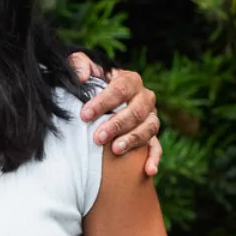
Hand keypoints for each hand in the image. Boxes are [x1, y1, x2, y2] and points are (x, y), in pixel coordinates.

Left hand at [69, 52, 162, 176]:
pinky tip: (149, 170)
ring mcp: (150, 118)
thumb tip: (80, 77)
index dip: (103, 102)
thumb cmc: (89, 87)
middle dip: (117, 124)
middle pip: (137, 110)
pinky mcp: (151, 137)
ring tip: (115, 150)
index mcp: (129, 80)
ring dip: (133, 139)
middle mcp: (144, 98)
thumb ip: (79, 65)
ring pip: (149, 127)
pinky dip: (154, 158)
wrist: (100, 104)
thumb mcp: (82, 71)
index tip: (84, 115)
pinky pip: (157, 147)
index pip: (121, 88)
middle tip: (97, 137)